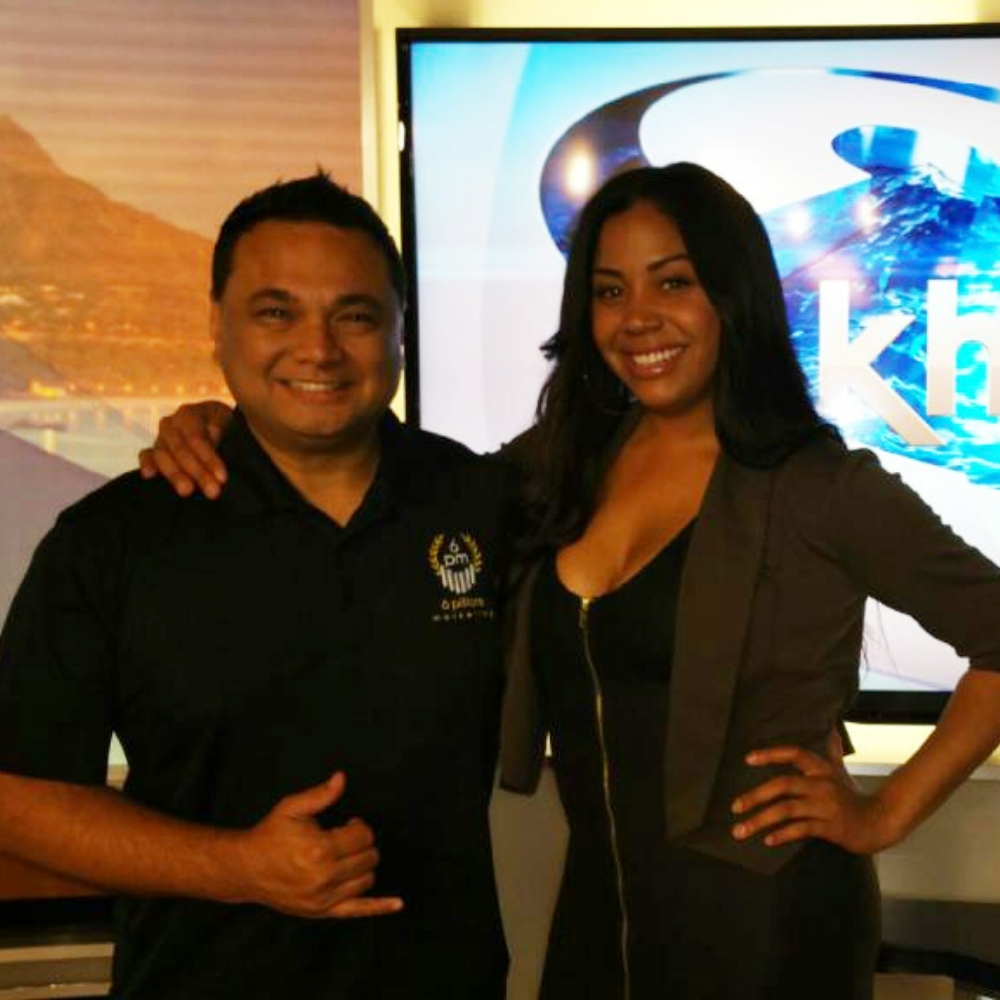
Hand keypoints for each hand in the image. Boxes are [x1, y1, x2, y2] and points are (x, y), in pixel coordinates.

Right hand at [138, 401, 232, 498]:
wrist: (214, 428)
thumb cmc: (225, 428)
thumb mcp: (229, 425)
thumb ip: (225, 433)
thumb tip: (221, 445)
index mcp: (191, 413)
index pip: (198, 438)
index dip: (209, 459)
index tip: (222, 478)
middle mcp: (172, 423)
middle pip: (182, 449)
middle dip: (198, 472)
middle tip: (213, 492)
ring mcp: (160, 437)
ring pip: (163, 455)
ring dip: (176, 475)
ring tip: (187, 492)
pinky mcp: (153, 451)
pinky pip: (146, 455)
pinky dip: (147, 464)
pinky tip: (150, 476)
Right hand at [231, 772, 402, 918]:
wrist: (247, 868)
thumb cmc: (270, 835)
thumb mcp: (292, 808)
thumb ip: (321, 794)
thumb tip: (342, 778)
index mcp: (319, 849)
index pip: (363, 836)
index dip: (359, 826)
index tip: (347, 824)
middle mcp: (324, 876)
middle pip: (369, 857)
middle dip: (362, 844)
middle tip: (345, 838)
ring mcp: (324, 897)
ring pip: (367, 879)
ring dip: (363, 865)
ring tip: (345, 856)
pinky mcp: (322, 911)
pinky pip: (358, 911)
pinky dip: (380, 907)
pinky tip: (397, 904)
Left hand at [730, 745, 895, 854]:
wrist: (880, 823)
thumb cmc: (853, 796)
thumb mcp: (840, 771)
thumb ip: (831, 751)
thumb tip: (831, 727)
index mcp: (822, 769)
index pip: (794, 754)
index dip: (771, 754)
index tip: (748, 759)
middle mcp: (822, 784)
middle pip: (783, 784)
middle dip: (755, 795)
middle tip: (734, 807)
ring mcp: (826, 806)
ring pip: (787, 810)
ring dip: (760, 820)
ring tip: (741, 830)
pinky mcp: (831, 827)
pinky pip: (801, 829)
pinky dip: (783, 834)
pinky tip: (768, 840)